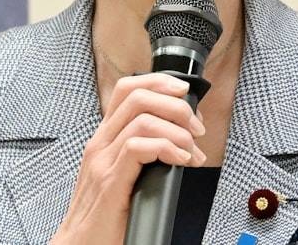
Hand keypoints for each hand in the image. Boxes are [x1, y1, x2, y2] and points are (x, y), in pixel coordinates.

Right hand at [52, 72, 206, 244]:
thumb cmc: (105, 215)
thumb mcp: (123, 174)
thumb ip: (141, 153)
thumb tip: (179, 138)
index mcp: (105, 138)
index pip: (127, 88)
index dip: (159, 82)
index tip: (185, 95)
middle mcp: (101, 143)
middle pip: (137, 96)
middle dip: (176, 105)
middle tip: (196, 129)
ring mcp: (103, 161)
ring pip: (142, 118)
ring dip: (177, 131)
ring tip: (191, 151)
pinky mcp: (110, 182)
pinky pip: (138, 147)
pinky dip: (167, 148)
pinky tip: (181, 162)